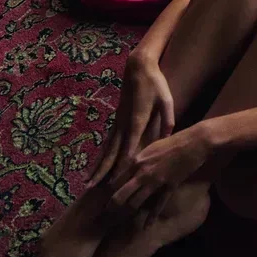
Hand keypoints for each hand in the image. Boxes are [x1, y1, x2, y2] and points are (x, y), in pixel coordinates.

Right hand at [86, 57, 174, 189]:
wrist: (138, 68)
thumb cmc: (155, 84)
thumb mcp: (166, 100)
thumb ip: (167, 119)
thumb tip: (168, 138)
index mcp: (136, 120)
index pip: (129, 147)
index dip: (123, 164)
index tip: (117, 181)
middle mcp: (123, 124)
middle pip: (111, 152)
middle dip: (102, 171)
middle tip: (93, 189)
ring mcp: (118, 122)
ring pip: (106, 148)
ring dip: (98, 166)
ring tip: (88, 182)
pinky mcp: (117, 120)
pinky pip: (108, 141)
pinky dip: (102, 155)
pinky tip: (97, 165)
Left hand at [106, 124, 213, 227]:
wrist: (195, 142)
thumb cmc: (174, 140)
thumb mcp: (152, 146)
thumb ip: (141, 157)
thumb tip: (131, 165)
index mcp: (138, 160)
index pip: (117, 179)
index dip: (108, 190)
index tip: (101, 198)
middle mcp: (144, 172)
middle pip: (121, 194)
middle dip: (112, 206)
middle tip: (106, 214)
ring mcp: (157, 181)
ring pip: (136, 201)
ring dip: (128, 212)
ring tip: (120, 220)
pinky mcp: (170, 186)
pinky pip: (158, 205)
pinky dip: (152, 217)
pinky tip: (146, 227)